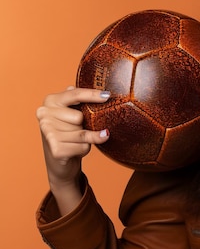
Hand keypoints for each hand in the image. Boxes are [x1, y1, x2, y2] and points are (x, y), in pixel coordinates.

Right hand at [36, 86, 110, 214]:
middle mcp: (44, 115)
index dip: (92, 95)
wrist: (59, 161)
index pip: (75, 94)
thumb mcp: (71, 114)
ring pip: (84, 133)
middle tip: (77, 130)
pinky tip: (75, 150)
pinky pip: (84, 146)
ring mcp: (47, 132)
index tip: (107, 95)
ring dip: (87, 139)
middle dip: (86, 125)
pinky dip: (84, 149)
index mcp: (50, 101)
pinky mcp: (55, 149)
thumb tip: (81, 87)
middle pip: (81, 117)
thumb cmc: (68, 133)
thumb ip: (75, 99)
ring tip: (77, 140)